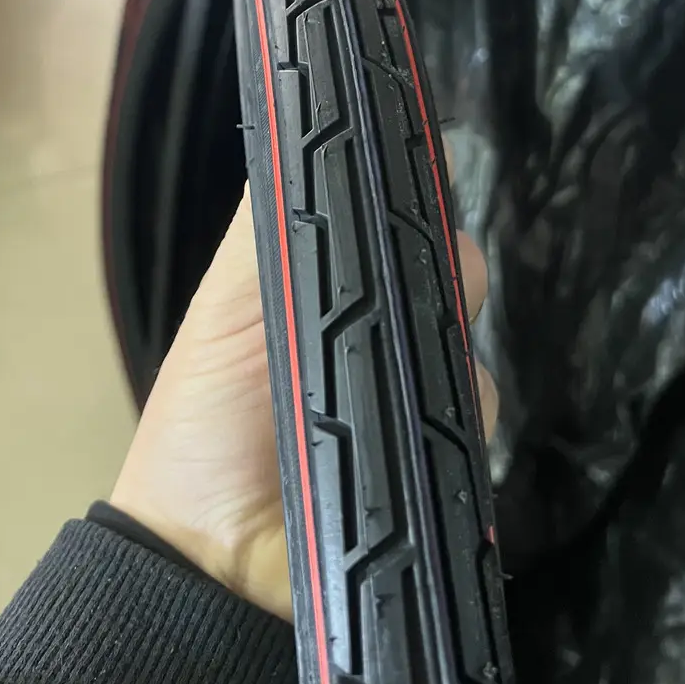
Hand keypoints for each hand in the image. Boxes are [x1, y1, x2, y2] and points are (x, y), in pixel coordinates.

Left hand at [111, 188, 498, 621]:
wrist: (218, 566)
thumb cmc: (209, 418)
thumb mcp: (231, 300)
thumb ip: (270, 217)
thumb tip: (307, 118)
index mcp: (324, 287)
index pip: (390, 220)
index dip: (412, 193)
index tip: (431, 164)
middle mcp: (374, 332)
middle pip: (442, 269)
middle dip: (442, 262)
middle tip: (418, 275)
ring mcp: (409, 395)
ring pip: (464, 338)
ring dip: (445, 346)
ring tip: (393, 377)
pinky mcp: (438, 456)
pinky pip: (476, 413)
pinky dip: (458, 413)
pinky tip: (417, 430)